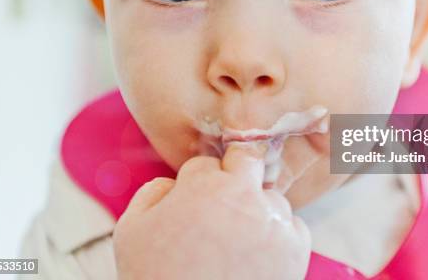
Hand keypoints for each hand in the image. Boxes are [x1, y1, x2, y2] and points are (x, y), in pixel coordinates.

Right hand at [113, 144, 311, 279]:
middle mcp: (244, 197)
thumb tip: (174, 182)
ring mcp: (273, 222)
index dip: (197, 183)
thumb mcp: (132, 230)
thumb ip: (153, 192)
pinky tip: (256, 258)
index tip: (195, 204)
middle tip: (224, 203)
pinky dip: (278, 237)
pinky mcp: (295, 249)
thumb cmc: (157, 279)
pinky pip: (293, 227)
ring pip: (271, 198)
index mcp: (204, 186)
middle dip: (235, 174)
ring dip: (257, 211)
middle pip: (247, 160)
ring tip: (236, 245)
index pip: (206, 164)